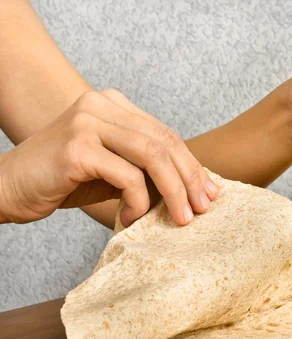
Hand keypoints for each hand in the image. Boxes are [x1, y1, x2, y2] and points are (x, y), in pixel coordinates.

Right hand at [0, 90, 217, 225]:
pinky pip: (127, 176)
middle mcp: (101, 105)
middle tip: (203, 208)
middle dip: (190, 178)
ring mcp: (88, 122)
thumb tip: (192, 187)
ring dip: (173, 192)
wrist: (6, 188)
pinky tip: (131, 218)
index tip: (210, 192)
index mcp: (113, 105)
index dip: (192, 164)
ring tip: (180, 218)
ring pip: (152, 156)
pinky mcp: (77, 147)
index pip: (166, 134)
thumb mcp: (111, 170)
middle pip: (165, 142)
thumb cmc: (61, 181)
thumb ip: (144, 169)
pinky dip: (138, 202)